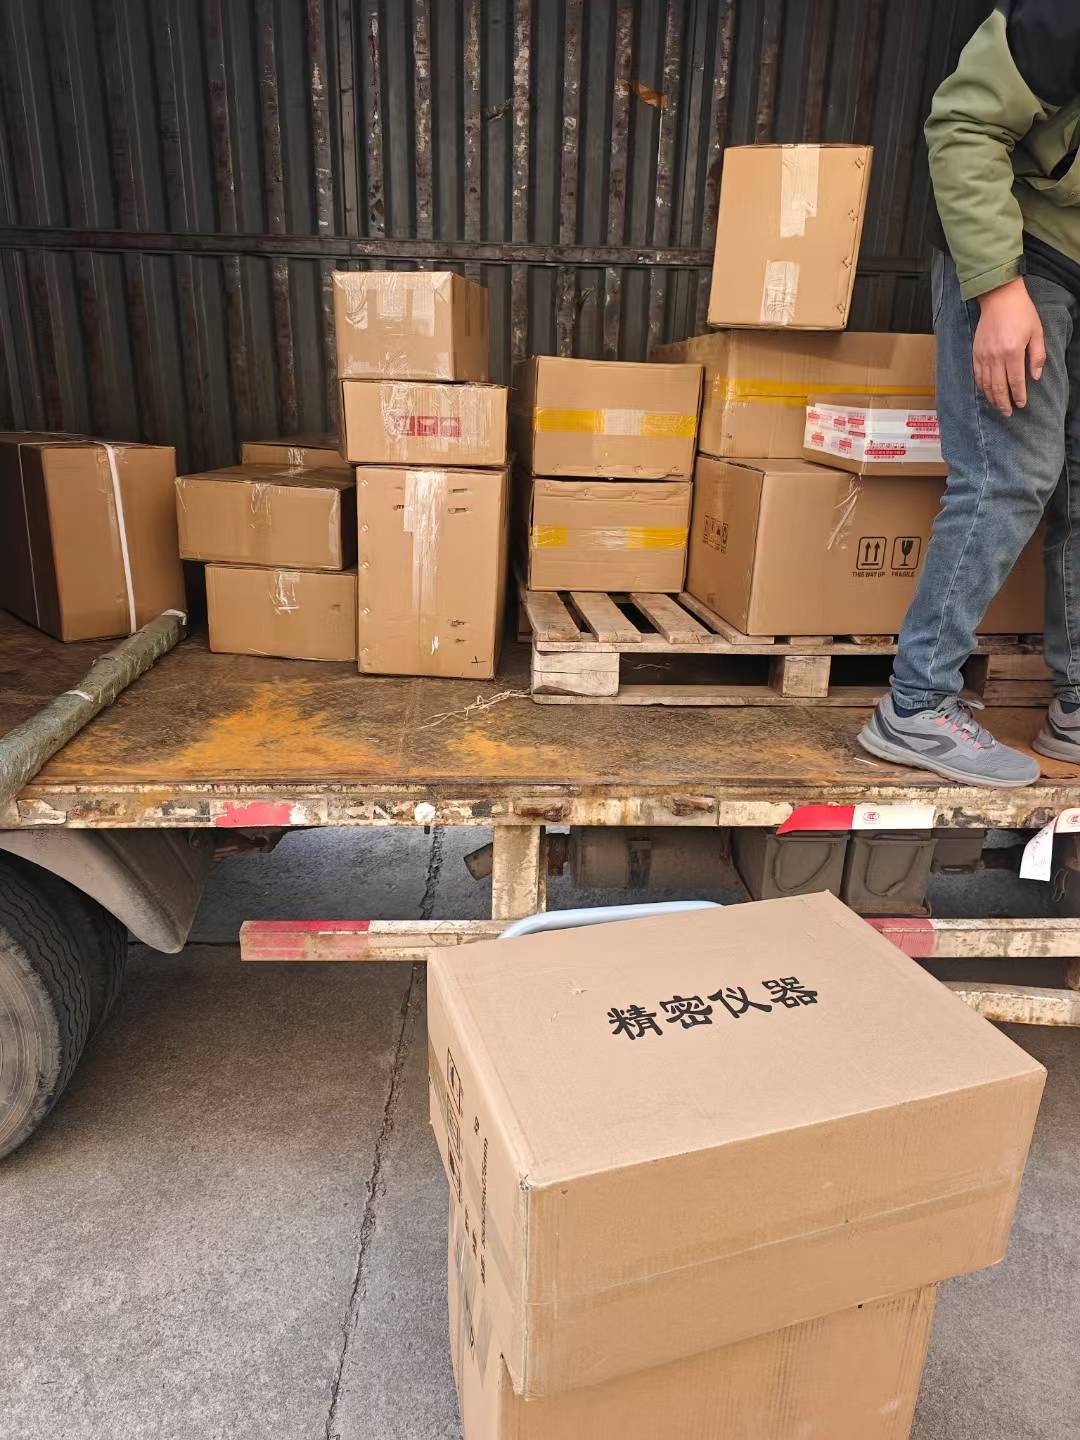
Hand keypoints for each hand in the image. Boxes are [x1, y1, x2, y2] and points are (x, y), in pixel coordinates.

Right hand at [973, 277, 1045, 415]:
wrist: (999, 298)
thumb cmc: (1021, 313)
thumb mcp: (1036, 332)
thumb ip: (1037, 356)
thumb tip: (1035, 377)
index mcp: (1013, 352)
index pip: (1016, 381)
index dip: (1019, 396)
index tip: (1021, 405)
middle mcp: (996, 356)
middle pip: (999, 387)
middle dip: (1004, 402)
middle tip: (1008, 412)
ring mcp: (984, 355)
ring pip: (987, 384)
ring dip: (992, 398)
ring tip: (998, 407)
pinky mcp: (976, 353)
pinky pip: (978, 375)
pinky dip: (982, 387)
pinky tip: (987, 393)